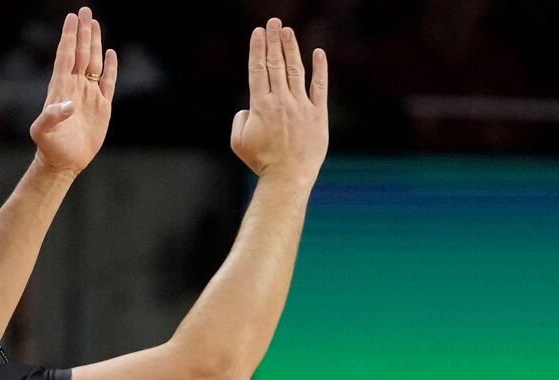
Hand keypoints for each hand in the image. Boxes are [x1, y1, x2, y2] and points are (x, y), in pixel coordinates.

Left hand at [31, 8, 116, 175]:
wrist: (64, 160)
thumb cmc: (49, 145)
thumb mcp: (43, 131)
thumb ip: (51, 116)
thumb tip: (68, 104)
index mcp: (60, 87)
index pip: (66, 56)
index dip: (69, 37)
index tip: (71, 18)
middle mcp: (74, 86)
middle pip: (81, 53)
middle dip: (83, 32)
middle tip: (85, 11)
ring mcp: (88, 94)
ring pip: (93, 63)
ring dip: (95, 43)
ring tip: (95, 24)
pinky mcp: (102, 107)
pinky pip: (108, 82)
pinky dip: (111, 68)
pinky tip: (112, 53)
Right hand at [231, 18, 328, 182]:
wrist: (288, 178)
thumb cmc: (261, 161)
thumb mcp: (238, 140)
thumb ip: (240, 118)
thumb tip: (250, 108)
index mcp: (260, 104)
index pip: (258, 68)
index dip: (257, 47)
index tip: (258, 32)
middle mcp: (281, 101)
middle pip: (275, 63)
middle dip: (273, 40)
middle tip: (274, 22)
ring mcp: (301, 107)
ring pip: (295, 71)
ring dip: (291, 48)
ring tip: (288, 31)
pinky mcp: (318, 116)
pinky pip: (320, 88)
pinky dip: (320, 69)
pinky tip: (319, 53)